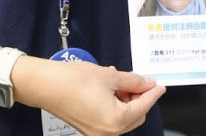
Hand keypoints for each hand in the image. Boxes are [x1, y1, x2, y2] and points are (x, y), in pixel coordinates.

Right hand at [14, 57, 164, 135]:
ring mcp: (97, 133)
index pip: (143, 106)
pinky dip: (115, 106)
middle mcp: (107, 132)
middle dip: (140, 98)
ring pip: (123, 118)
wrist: (46, 85)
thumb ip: (133, 81)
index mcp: (115, 120)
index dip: (153, 93)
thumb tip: (147, 83)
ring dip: (127, 101)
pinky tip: (111, 89)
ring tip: (121, 82)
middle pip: (135, 116)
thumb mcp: (110, 76)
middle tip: (139, 81)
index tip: (160, 85)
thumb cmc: (73, 81)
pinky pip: (110, 120)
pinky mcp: (89, 129)